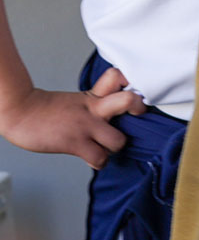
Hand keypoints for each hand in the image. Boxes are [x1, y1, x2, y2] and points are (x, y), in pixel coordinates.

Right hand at [0, 67, 146, 169]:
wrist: (20, 113)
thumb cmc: (46, 110)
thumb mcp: (77, 100)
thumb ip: (97, 104)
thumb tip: (115, 113)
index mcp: (93, 95)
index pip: (118, 77)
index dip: (130, 82)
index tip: (136, 90)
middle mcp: (93, 109)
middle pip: (128, 100)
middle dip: (138, 108)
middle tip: (137, 115)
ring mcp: (85, 126)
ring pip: (119, 140)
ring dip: (115, 147)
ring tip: (106, 146)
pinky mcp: (75, 143)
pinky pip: (99, 158)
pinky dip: (99, 162)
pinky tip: (93, 157)